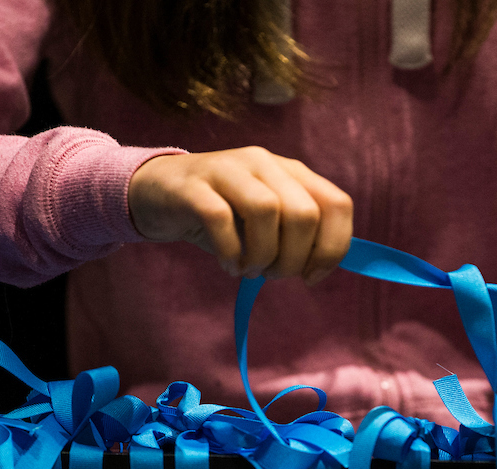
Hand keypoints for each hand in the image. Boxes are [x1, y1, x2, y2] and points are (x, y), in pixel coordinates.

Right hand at [128, 146, 352, 284]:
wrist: (158, 193)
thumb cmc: (221, 215)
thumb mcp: (265, 223)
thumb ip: (296, 236)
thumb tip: (321, 267)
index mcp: (291, 172)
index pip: (337, 204)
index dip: (333, 248)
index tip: (311, 277)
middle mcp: (264, 163)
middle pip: (304, 213)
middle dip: (293, 258)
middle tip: (272, 274)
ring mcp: (228, 170)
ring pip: (266, 211)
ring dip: (262, 255)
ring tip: (249, 270)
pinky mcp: (193, 186)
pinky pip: (219, 218)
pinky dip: (229, 252)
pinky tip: (228, 265)